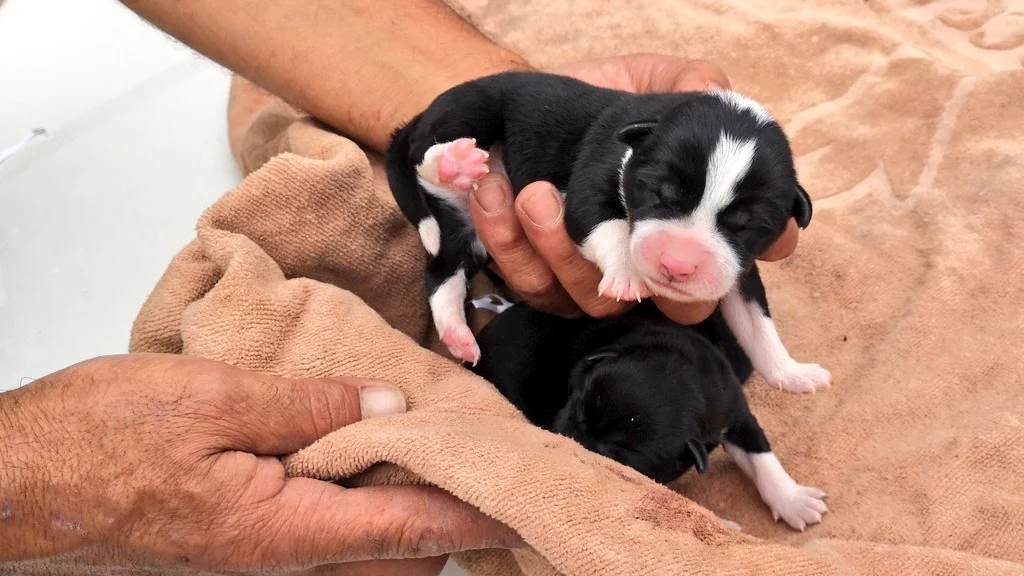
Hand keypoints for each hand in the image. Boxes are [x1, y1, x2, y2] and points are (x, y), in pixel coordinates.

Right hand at [0, 354, 519, 573]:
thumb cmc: (97, 442)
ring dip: (403, 510)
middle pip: (391, 551)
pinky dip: (358, 503)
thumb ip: (308, 406)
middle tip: (486, 471)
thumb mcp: (212, 401)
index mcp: (280, 528)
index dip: (469, 515)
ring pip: (358, 548)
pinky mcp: (232, 543)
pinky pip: (319, 533)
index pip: (405, 526)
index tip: (522, 508)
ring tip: (438, 462)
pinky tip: (363, 463)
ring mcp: (253, 559)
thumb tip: (388, 408)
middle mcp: (275, 560)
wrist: (14, 483)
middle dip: (445, 518)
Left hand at [467, 53, 800, 323]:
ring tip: (535, 195)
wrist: (525, 105)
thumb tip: (714, 94)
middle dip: (634, 271)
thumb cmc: (600, 96)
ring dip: (557, 248)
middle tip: (599, 218)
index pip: (729, 264)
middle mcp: (652, 265)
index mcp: (690, 223)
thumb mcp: (646, 79)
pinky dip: (507, 240)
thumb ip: (689, 83)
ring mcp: (597, 281)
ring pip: (591, 299)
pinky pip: (530, 284)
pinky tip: (495, 192)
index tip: (719, 240)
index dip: (734, 259)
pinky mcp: (543, 283)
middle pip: (671, 307)